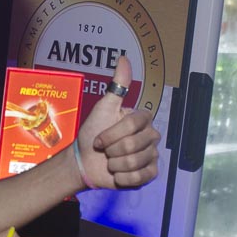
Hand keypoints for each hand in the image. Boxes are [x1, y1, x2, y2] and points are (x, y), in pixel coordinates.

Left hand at [75, 56, 160, 189]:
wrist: (85, 161)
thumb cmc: (93, 133)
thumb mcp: (103, 107)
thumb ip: (117, 85)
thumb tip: (124, 58)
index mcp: (142, 119)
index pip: (133, 125)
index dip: (112, 134)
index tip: (99, 138)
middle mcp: (151, 136)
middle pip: (133, 145)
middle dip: (112, 150)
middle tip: (105, 151)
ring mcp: (151, 155)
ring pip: (135, 162)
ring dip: (115, 164)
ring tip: (110, 161)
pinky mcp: (149, 174)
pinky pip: (140, 177)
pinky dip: (123, 178)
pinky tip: (117, 173)